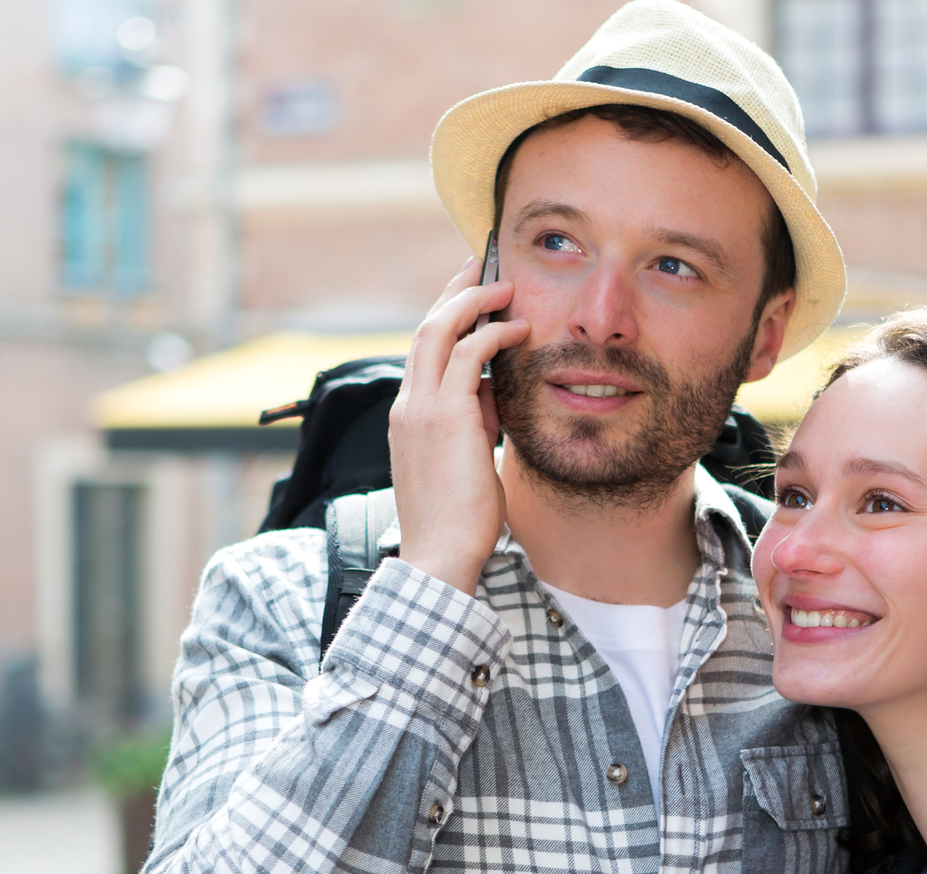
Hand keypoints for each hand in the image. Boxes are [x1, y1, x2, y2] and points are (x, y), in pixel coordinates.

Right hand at [388, 257, 529, 594]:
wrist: (440, 554)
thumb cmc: (457, 521)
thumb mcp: (464, 459)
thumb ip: (472, 422)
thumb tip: (490, 393)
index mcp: (407, 416)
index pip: (422, 352)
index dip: (444, 316)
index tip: (467, 295)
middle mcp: (407, 406)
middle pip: (425, 328)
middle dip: (454, 291)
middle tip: (481, 265)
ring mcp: (421, 409)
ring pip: (439, 330)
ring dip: (474, 301)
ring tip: (506, 287)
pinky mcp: (445, 417)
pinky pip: (468, 356)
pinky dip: (493, 335)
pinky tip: (520, 330)